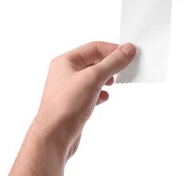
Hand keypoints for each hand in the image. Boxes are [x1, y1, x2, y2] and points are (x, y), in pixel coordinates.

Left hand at [37, 41, 134, 157]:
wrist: (54, 137)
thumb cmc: (66, 106)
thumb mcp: (93, 78)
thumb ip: (112, 62)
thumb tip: (127, 49)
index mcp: (66, 61)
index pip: (94, 47)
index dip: (113, 49)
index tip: (129, 53)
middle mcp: (66, 73)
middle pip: (95, 61)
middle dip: (111, 64)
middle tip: (126, 68)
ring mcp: (71, 88)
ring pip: (95, 77)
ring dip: (107, 78)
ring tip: (113, 83)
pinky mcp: (75, 102)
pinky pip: (93, 92)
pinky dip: (101, 93)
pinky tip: (104, 98)